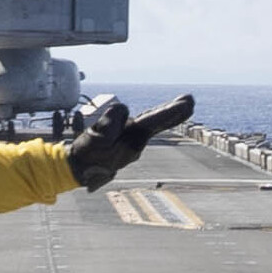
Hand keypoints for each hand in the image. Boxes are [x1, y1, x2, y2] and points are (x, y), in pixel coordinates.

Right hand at [62, 92, 195, 187]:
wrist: (80, 171)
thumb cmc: (87, 155)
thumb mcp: (95, 140)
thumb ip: (109, 124)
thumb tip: (122, 109)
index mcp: (132, 142)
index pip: (153, 122)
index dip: (170, 112)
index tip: (188, 103)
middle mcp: (136, 143)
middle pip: (157, 123)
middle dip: (175, 112)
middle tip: (191, 101)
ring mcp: (132, 143)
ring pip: (150, 125)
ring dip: (166, 114)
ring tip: (183, 105)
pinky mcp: (125, 142)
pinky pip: (141, 127)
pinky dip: (154, 119)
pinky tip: (157, 115)